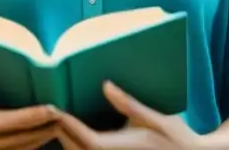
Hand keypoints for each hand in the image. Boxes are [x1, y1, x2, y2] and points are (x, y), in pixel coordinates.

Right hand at [0, 64, 59, 149]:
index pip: (13, 122)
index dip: (33, 116)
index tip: (51, 109)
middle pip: (22, 138)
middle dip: (44, 128)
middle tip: (63, 117)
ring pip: (23, 149)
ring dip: (42, 139)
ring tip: (59, 127)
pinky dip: (32, 147)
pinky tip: (44, 139)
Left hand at [56, 82, 199, 149]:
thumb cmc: (176, 139)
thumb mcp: (155, 119)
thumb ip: (129, 105)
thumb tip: (106, 85)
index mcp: (121, 147)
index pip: (86, 138)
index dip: (68, 125)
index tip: (55, 109)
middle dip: (63, 132)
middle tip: (51, 110)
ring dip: (70, 141)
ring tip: (61, 120)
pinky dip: (80, 147)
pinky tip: (77, 135)